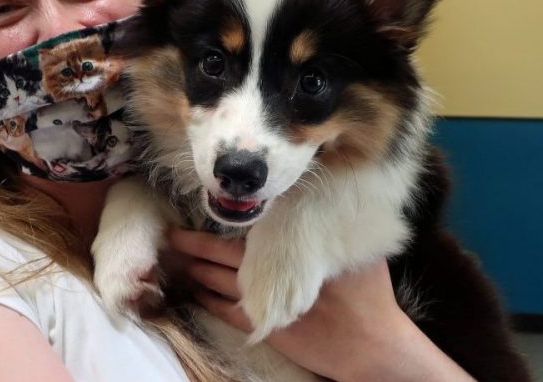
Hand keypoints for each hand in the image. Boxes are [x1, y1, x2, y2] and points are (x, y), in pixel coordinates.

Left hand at [168, 228, 474, 381]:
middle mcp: (272, 272)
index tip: (207, 207)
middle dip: (195, 244)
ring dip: (197, 268)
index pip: (251, 230)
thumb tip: (328, 196)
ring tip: (178, 257)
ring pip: (219, 280)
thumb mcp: (359, 253)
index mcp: (292, 250)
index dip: (226, 221)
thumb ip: (337, 226)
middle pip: (223, 253)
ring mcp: (265, 301)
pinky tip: (194, 291)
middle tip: (172, 234)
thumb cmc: (369, 295)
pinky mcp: (263, 326)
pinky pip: (226, 310)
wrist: (371, 346)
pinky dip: (208, 299)